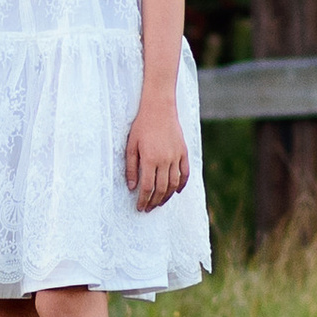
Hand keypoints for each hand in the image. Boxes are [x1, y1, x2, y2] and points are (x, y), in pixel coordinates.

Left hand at [124, 96, 189, 213]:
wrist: (159, 108)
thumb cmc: (141, 126)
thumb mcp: (131, 146)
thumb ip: (131, 168)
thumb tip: (132, 188)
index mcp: (150, 159)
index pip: (147, 187)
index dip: (143, 200)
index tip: (140, 208)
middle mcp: (164, 160)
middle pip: (161, 189)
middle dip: (154, 201)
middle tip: (148, 208)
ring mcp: (176, 156)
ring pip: (174, 184)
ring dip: (167, 196)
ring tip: (159, 203)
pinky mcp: (184, 152)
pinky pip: (185, 172)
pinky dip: (182, 184)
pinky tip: (177, 192)